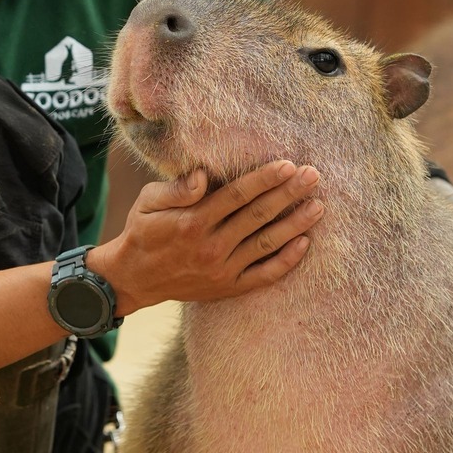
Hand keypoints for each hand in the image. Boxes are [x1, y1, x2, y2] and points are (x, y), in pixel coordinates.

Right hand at [90, 162, 322, 316]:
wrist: (134, 279)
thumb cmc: (143, 231)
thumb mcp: (148, 203)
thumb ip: (176, 189)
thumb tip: (204, 174)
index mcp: (193, 222)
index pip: (236, 196)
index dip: (264, 179)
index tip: (287, 164)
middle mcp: (211, 247)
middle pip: (258, 216)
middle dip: (288, 194)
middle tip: (314, 175)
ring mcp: (222, 270)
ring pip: (267, 244)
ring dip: (296, 225)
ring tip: (318, 206)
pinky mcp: (228, 288)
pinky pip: (264, 275)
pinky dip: (286, 261)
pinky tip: (305, 243)